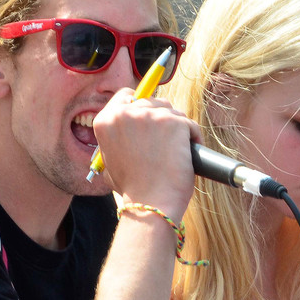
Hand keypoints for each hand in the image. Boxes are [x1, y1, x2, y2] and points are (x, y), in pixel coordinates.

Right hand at [93, 89, 201, 222]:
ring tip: (176, 152)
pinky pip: (190, 125)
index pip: (126, 95)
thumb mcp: (110, 160)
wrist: (151, 203)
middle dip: (161, 119)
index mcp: (105, 120)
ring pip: (173, 112)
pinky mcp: (174, 122)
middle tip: (165, 144)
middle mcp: (125, 112)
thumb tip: (129, 127)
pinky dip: (193, 139)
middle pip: (152, 102)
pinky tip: (189, 154)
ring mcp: (151, 115)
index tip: (149, 119)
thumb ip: (116, 138)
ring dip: (177, 129)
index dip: (139, 106)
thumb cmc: (133, 188)